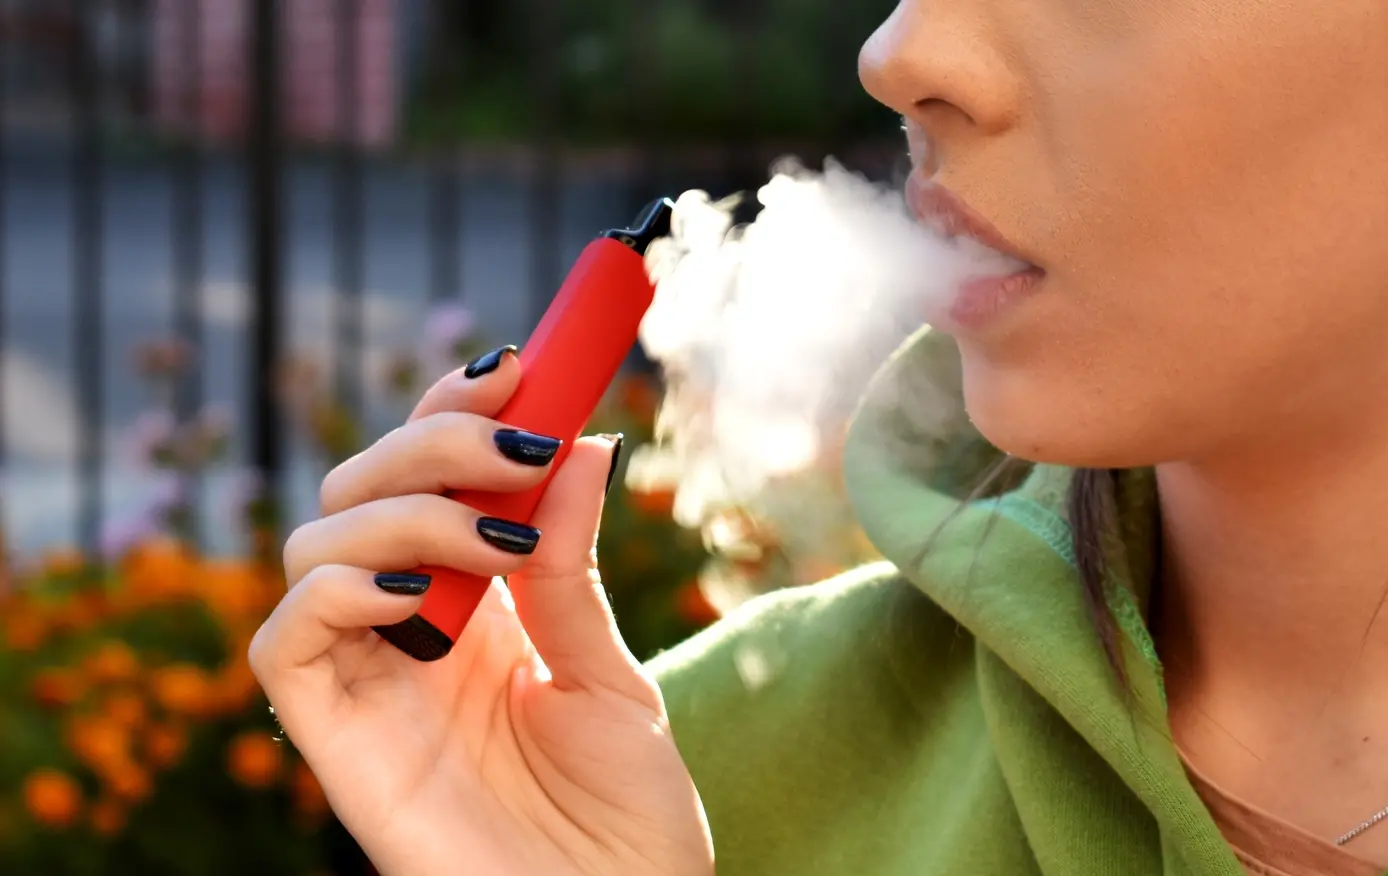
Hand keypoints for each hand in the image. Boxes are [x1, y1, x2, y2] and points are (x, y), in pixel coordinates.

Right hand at [249, 348, 713, 875]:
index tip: (522, 363)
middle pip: (361, 487)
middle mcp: (409, 630)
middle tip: (521, 440)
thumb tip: (580, 441)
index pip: (429, 476)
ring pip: (314, 541)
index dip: (456, 412)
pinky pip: (284, 642)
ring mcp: (368, 680)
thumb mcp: (606, 670)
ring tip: (501, 537)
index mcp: (474, 606)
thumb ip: (570, 565)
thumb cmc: (625, 819)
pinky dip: (339, 587)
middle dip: (436, 440)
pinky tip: (423, 590)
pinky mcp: (335, 740)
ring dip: (406, 506)